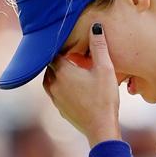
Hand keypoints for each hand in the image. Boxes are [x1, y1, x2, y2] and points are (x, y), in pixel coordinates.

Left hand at [43, 23, 120, 143]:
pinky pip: (56, 93)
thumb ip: (99, 46)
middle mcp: (53, 84)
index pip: (54, 51)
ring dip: (59, 73)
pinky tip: (74, 87)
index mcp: (62, 71)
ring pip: (50, 79)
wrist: (101, 129)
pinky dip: (61, 86)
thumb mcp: (105, 69)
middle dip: (59, 58)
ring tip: (72, 70)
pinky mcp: (60, 109)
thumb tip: (95, 26)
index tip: (69, 41)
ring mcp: (55, 98)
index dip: (61, 45)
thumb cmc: (104, 99)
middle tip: (70, 54)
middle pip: (50, 65)